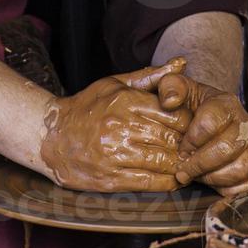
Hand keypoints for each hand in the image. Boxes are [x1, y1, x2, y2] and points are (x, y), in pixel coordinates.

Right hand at [40, 58, 192, 191]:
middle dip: (188, 147)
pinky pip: (148, 182)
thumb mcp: (114, 84)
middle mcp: (122, 127)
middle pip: (171, 139)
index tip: (195, 129)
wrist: (50, 138)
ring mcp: (115, 154)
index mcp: (126, 102)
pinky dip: (166, 183)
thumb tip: (182, 63)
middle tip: (197, 151)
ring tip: (188, 166)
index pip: (173, 113)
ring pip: (162, 162)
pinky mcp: (110, 178)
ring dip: (180, 166)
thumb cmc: (85, 109)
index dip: (190, 124)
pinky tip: (174, 181)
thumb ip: (149, 76)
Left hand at [157, 74, 247, 195]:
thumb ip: (169, 88)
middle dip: (199, 164)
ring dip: (213, 178)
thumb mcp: (177, 92)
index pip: (211, 122)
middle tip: (183, 171)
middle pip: (227, 148)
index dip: (192, 140)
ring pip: (241, 168)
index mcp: (225, 103)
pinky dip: (228, 190)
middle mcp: (245, 124)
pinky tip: (213, 184)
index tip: (180, 149)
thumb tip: (169, 101)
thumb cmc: (189, 112)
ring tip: (198, 177)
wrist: (208, 127)